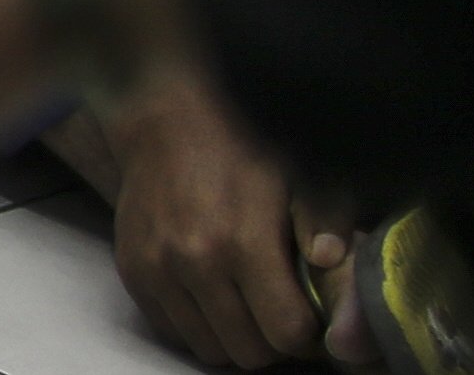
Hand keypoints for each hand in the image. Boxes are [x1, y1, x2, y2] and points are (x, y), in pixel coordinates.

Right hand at [102, 76, 326, 367]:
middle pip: (250, 353)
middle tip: (279, 310)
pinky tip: (212, 295)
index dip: (309, 333)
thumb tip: (340, 286)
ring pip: (211, 351)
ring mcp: (158, 270)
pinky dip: (198, 326)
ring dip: (235, 338)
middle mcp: (195, 262)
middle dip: (273, 340)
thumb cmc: (245, 150)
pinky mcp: (133, 273)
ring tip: (246, 304)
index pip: (288, 333)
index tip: (310, 314)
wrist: (164, 121)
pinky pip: (173, 333)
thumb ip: (331, 232)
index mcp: (244, 241)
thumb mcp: (303, 180)